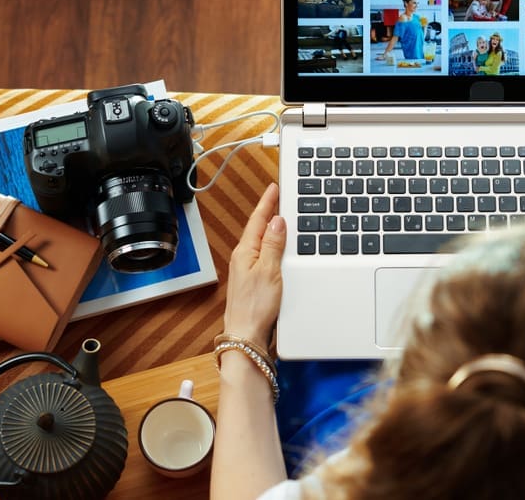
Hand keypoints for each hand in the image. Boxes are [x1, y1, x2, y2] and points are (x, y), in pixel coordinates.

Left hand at [224, 183, 285, 345]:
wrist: (247, 335)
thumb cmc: (256, 307)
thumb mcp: (269, 271)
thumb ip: (273, 244)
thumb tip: (278, 221)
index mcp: (245, 251)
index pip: (258, 219)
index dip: (267, 202)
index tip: (274, 187)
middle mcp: (243, 258)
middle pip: (258, 228)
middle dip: (269, 210)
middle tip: (279, 195)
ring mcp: (247, 269)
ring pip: (261, 241)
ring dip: (270, 227)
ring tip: (280, 214)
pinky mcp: (254, 280)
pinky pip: (263, 254)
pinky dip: (272, 244)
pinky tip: (279, 245)